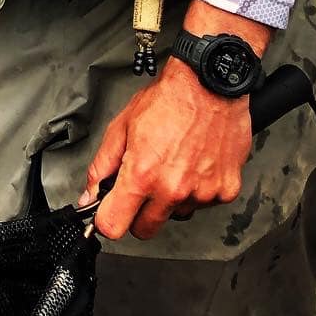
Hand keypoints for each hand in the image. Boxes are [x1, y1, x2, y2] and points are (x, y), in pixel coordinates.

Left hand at [79, 60, 253, 239]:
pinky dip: (197, 189)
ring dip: (170, 198)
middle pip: (145, 229)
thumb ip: (102, 165)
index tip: (109, 212)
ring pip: (176, 214)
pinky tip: (195, 164)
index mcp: (142, 175)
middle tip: (142, 185)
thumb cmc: (168, 101)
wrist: (209, 85)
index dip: (107, 220)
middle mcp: (172, 190)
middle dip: (138, 213)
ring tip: (174, 165)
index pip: (114, 226)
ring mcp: (202, 193)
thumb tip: (90, 193)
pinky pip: (203, 204)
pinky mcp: (225, 191)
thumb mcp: (122, 127)